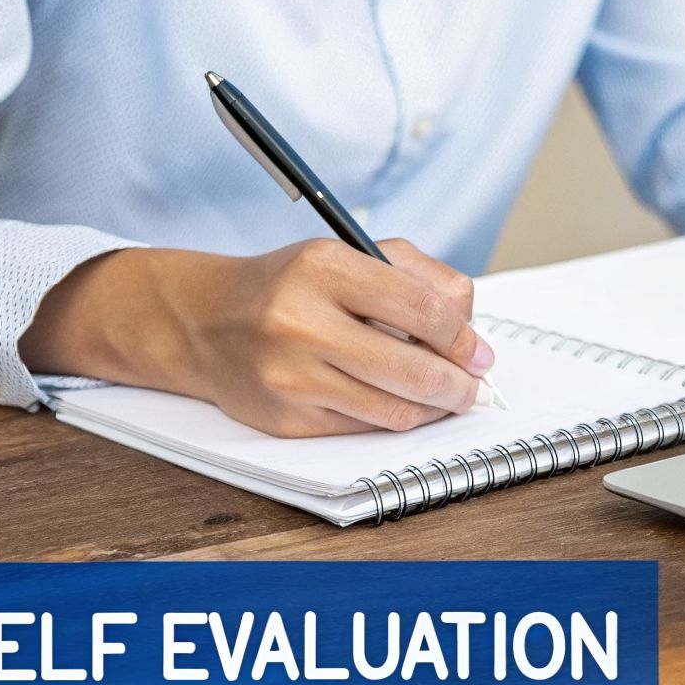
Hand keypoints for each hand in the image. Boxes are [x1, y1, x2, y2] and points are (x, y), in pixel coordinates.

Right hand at [20, 238, 494, 436]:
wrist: (204, 322)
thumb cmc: (291, 285)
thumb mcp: (351, 254)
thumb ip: (420, 277)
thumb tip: (468, 323)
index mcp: (324, 267)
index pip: (422, 309)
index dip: (464, 338)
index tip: (480, 353)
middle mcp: (301, 321)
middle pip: (414, 370)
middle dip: (458, 385)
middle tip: (471, 386)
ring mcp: (290, 375)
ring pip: (394, 410)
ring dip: (432, 409)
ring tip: (443, 397)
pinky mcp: (285, 418)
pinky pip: (363, 430)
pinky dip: (393, 420)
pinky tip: (400, 404)